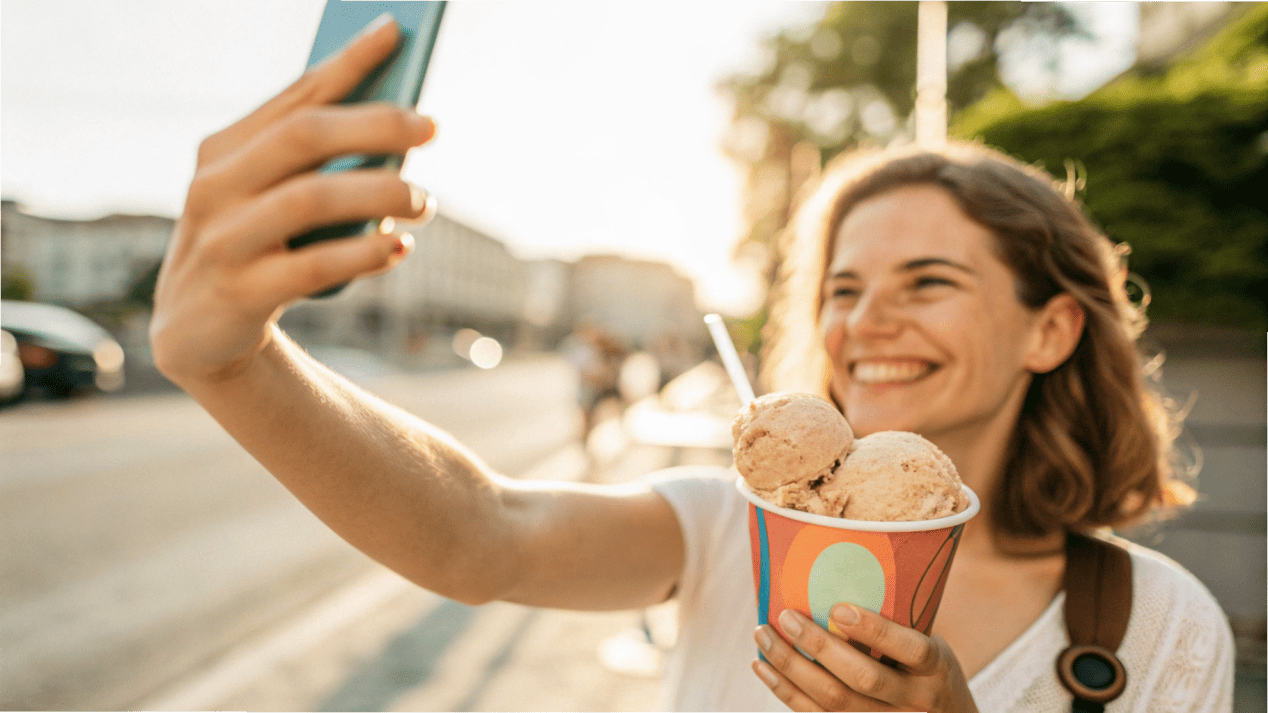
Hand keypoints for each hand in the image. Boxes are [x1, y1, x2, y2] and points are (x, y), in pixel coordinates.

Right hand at [150, 16, 436, 386]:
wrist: (200, 335)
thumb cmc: (258, 250)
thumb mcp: (273, 199)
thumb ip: (316, 166)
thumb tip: (398, 128)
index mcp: (222, 151)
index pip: (294, 97)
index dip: (347, 62)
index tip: (396, 30)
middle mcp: (214, 187)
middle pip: (303, 138)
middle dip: (375, 125)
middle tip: (431, 127)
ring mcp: (221, 241)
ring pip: (309, 199)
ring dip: (380, 193)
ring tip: (425, 200)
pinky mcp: (238, 294)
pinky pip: (310, 267)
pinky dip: (363, 254)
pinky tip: (399, 247)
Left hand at [753, 604, 977, 711]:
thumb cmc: (926, 670)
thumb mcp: (929, 643)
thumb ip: (896, 622)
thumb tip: (836, 573)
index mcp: (935, 669)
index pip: (911, 649)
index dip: (875, 631)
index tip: (839, 608)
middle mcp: (915, 700)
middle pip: (863, 678)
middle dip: (820, 646)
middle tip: (787, 616)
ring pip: (834, 702)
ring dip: (791, 667)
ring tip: (763, 635)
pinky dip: (785, 691)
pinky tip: (763, 667)